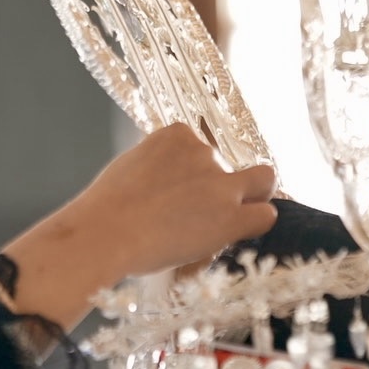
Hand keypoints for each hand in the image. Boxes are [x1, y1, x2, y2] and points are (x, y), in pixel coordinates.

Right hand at [2, 123, 276, 329]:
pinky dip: (255, 223)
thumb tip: (170, 183)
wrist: (103, 234)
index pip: (203, 147)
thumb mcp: (130, 167)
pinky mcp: (231, 217)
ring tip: (215, 226)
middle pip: (231, 165)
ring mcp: (221, 183)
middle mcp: (204, 151)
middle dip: (223, 184)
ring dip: (245, 201)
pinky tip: (235, 234)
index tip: (179, 194)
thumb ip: (158, 166)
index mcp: (177, 134)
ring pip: (261, 183)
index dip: (196, 173)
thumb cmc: (105, 209)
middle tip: (204, 210)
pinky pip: (265, 215)